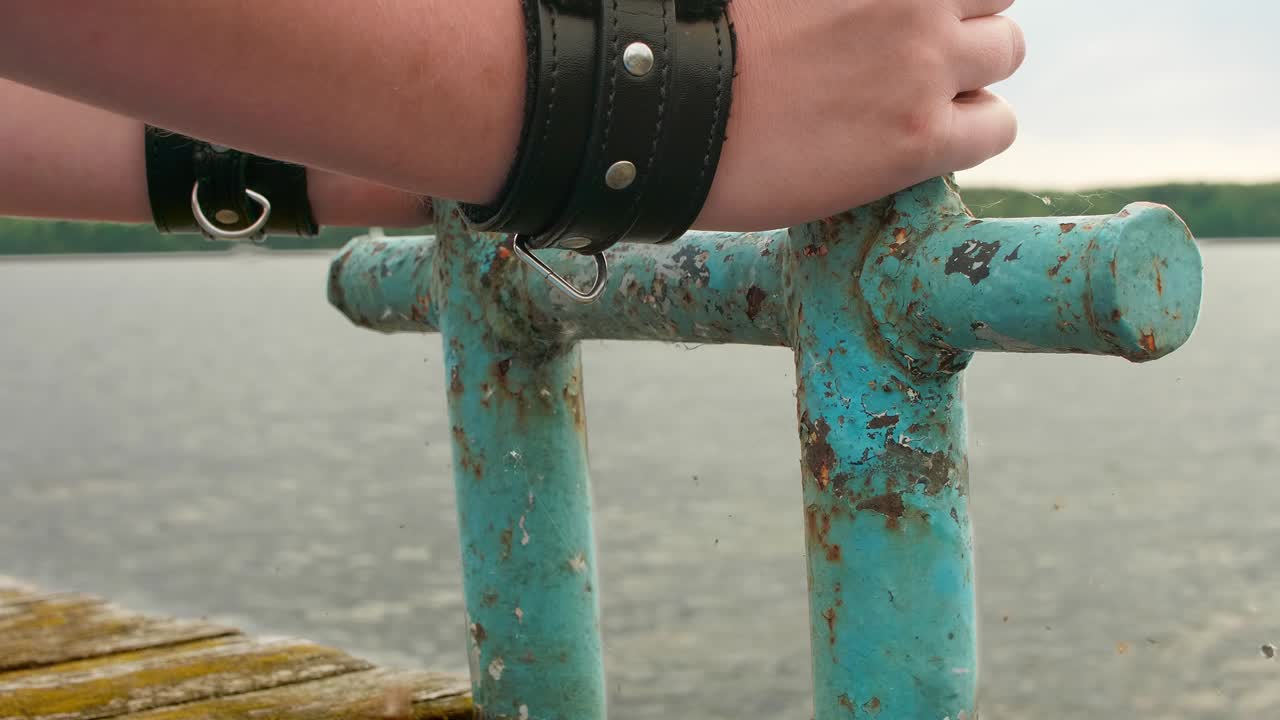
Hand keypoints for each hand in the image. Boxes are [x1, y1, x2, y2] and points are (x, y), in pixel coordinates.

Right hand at [698, 0, 1024, 230]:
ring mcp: (924, 65)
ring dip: (969, 75)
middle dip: (961, 25)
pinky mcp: (921, 136)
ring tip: (914, 101)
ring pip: (1004, 55)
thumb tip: (856, 15)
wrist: (671, 111)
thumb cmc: (704, 42)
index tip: (915, 19)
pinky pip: (997, 127)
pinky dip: (971, 132)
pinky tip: (920, 141)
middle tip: (914, 59)